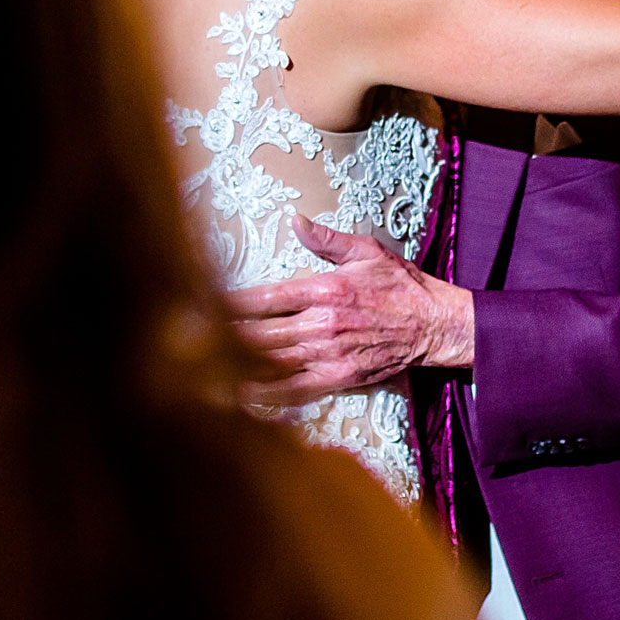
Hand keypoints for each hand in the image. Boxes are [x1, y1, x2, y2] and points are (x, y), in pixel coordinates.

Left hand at [224, 217, 473, 402]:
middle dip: (222, 338)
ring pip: (273, 364)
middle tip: (184, 341)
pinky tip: (240, 398)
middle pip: (261, 334)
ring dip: (236, 368)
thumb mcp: (366, 250)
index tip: (199, 304)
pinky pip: (295, 390)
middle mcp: (323, 324)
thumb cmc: (401, 284)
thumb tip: (296, 221)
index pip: (267, 299)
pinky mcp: (339, 378)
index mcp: (325, 289)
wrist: (434, 325)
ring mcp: (329, 354)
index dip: (230, 304)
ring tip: (200, 371)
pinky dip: (266, 396)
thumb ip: (327, 239)